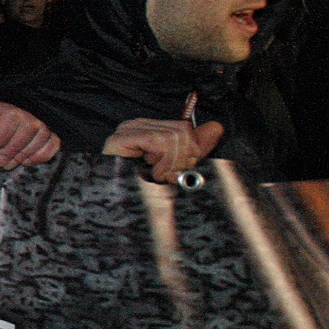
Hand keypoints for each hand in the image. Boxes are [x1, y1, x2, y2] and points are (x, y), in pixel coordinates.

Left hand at [0, 89, 61, 169]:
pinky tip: (26, 162)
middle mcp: (22, 114)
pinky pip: (54, 142)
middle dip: (12, 149)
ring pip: (42, 134)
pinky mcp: (46, 138)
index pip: (12, 116)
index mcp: (3, 109)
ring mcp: (36, 125)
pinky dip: (41, 155)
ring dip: (24, 154)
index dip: (0, 137)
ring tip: (9, 163)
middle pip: (29, 126)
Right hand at [103, 117, 224, 182]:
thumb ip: (195, 147)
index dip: (194, 149)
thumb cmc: (141, 188)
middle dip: (184, 158)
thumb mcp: (175, 166)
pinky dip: (162, 161)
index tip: (186, 168)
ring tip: (160, 177)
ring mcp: (126, 131)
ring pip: (172, 136)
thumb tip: (216, 127)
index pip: (184, 128)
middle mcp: (137, 126)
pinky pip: (156, 140)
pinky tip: (153, 173)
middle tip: (173, 176)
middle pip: (181, 131)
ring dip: (172, 163)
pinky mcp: (119, 139)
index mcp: (149, 129)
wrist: (111, 203)